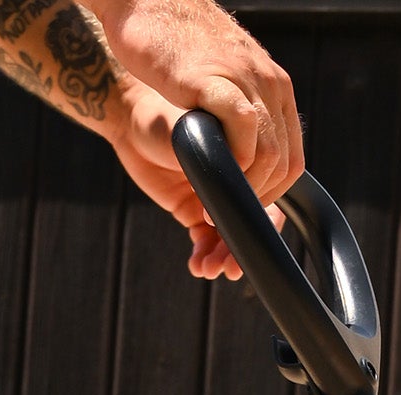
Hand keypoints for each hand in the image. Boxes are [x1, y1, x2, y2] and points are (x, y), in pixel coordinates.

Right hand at [91, 0, 301, 203]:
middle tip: (225, 210)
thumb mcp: (220, 79)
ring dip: (244, 186)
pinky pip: (244, 130)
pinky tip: (210, 168)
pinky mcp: (217, 78)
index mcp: (276, 86)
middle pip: (283, 162)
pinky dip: (233, 161)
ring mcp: (248, 79)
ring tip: (213, 198)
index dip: (270, 190)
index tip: (242, 205)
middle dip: (257, 196)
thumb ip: (241, 111)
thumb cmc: (169, 43)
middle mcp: (270, 83)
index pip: (292, 157)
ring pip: (269, 153)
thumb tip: (251, 155)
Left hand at [109, 75, 277, 277]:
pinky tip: (197, 265)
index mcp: (248, 169)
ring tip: (209, 269)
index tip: (248, 238)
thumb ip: (224, 164)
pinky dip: (203, 255)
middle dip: (240, 252)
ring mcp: (215, 203)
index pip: (269, 205)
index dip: (261, 228)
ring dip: (222, 259)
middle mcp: (235, 188)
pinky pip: (206, 242)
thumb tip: (245, 199)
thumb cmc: (168, 118)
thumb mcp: (203, 139)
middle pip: (249, 229)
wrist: (131, 119)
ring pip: (229, 240)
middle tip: (231, 268)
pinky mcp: (194, 212)